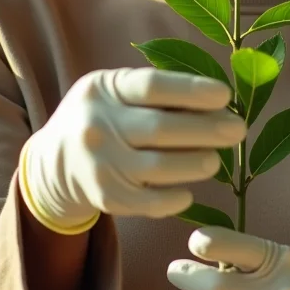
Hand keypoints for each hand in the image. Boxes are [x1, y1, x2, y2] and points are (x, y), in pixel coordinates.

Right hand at [19, 68, 246, 232]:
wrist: (52, 161)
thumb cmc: (103, 115)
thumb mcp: (116, 90)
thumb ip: (156, 91)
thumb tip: (217, 100)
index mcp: (105, 88)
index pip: (152, 86)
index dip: (191, 90)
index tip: (224, 95)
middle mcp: (98, 124)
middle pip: (159, 128)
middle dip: (206, 129)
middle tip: (238, 129)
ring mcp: (99, 163)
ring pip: (157, 168)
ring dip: (194, 163)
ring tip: (216, 159)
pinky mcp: (104, 196)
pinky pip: (147, 202)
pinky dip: (174, 198)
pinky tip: (190, 190)